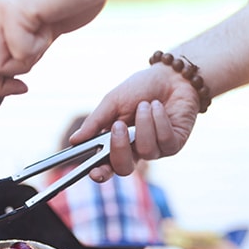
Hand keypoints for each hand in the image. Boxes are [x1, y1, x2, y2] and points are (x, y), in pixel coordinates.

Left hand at [0, 0, 113, 103]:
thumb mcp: (46, 26)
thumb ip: (28, 44)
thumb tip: (16, 74)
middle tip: (20, 89)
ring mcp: (4, 10)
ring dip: (20, 67)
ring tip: (42, 46)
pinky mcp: (18, 10)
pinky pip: (19, 52)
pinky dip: (37, 51)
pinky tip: (49, 30)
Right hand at [69, 64, 199, 180]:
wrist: (170, 76)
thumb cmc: (139, 88)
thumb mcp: (112, 102)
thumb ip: (95, 122)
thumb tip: (74, 140)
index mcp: (116, 143)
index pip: (106, 166)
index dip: (99, 173)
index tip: (93, 171)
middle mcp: (135, 151)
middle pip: (124, 168)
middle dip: (120, 148)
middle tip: (118, 126)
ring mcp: (156, 150)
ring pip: (146, 151)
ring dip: (144, 123)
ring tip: (145, 104)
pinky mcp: (174, 145)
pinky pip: (164, 141)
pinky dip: (159, 120)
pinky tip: (158, 107)